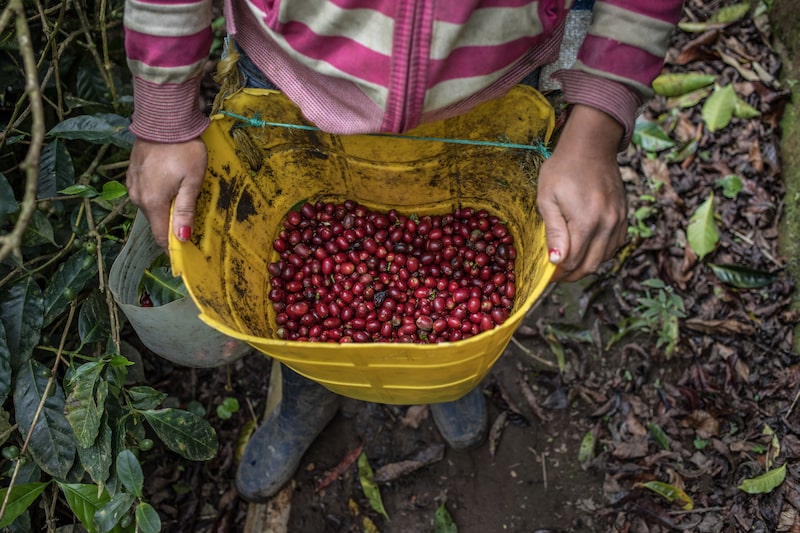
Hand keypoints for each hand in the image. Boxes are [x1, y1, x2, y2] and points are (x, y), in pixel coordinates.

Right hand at [126, 138, 207, 249]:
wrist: (163, 119)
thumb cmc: (183, 149)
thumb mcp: (192, 181)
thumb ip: (186, 210)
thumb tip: (183, 238)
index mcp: (152, 202)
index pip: (161, 237)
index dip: (174, 245)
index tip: (189, 247)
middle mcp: (137, 197)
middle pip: (157, 222)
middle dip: (173, 224)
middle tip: (193, 212)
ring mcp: (132, 185)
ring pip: (151, 207)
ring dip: (166, 207)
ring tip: (183, 192)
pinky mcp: (132, 174)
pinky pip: (146, 193)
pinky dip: (158, 194)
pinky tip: (170, 181)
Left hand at [537, 104, 627, 281]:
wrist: (591, 146)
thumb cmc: (562, 169)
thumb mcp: (547, 199)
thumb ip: (553, 231)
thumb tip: (557, 261)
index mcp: (586, 222)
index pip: (572, 261)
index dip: (558, 273)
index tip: (546, 274)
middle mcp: (607, 224)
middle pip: (590, 265)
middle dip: (571, 274)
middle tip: (557, 274)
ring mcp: (619, 220)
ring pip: (604, 258)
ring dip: (586, 265)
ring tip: (569, 262)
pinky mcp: (624, 215)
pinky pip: (615, 245)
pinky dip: (601, 253)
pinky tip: (587, 249)